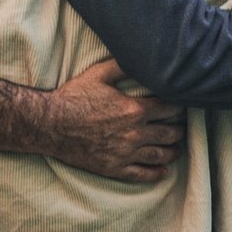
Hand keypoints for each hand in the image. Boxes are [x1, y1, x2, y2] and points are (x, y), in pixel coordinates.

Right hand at [42, 61, 184, 183]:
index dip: (179, 106)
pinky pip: (142, 174)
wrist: (50, 125)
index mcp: (134, 109)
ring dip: (173, 151)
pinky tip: (163, 171)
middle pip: (170, 134)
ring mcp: (125, 153)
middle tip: (182, 127)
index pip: (170, 109)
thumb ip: (123, 66)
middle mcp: (135, 133)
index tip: (182, 105)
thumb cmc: (73, 98)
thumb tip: (142, 56)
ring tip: (176, 148)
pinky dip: (156, 173)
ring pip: (160, 155)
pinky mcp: (114, 168)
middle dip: (179, 129)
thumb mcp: (98, 75)